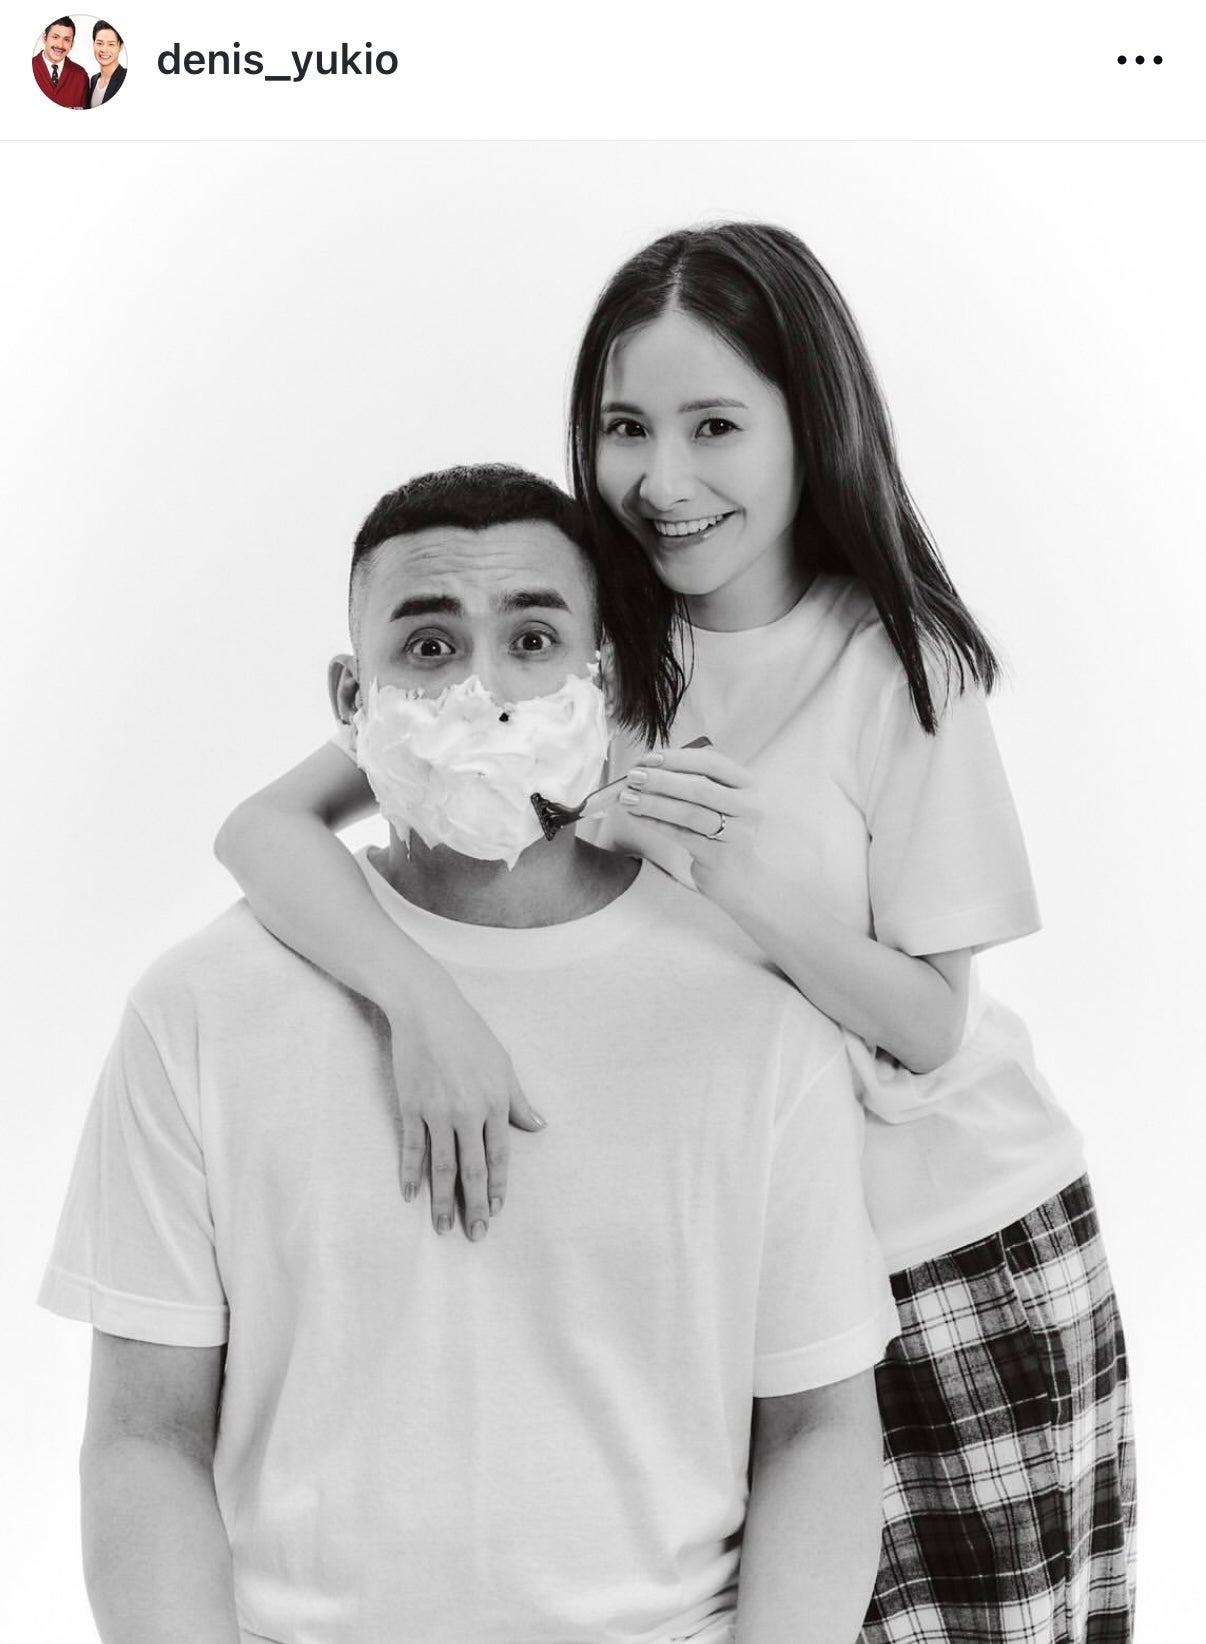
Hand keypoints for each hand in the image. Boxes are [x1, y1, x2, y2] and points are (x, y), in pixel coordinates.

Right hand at [387, 987, 544, 1241]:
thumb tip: (539, 1126)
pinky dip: (411, 1173)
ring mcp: (436, 1111)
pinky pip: (412, 1148)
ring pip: (441, 1167)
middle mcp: (467, 1112)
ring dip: (442, 1201)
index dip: (499, 1186)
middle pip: (472, 1169)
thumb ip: (518, 1100)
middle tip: (476, 1235)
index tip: (498, 1210)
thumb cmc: (470, 1034)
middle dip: (475, 1205)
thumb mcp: (503, 1064)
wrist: (428, 1010)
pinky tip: (410, 1195)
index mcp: (494, 1102)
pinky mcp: (411, 1106)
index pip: (499, 1156)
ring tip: (441, 1228)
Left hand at [616, 744, 764, 905]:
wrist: (739, 878)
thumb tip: (647, 768)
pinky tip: (636, 816)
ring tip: (627, 797)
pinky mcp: (719, 855)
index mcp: (747, 785)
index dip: (677, 758)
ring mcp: (737, 833)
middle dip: (661, 779)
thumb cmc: (721, 833)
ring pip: (689, 813)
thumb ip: (692, 783)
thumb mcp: (717, 803)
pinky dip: (655, 823)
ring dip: (653, 802)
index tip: (647, 758)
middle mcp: (748, 806)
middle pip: (700, 787)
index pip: (711, 762)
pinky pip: (681, 835)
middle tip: (633, 776)